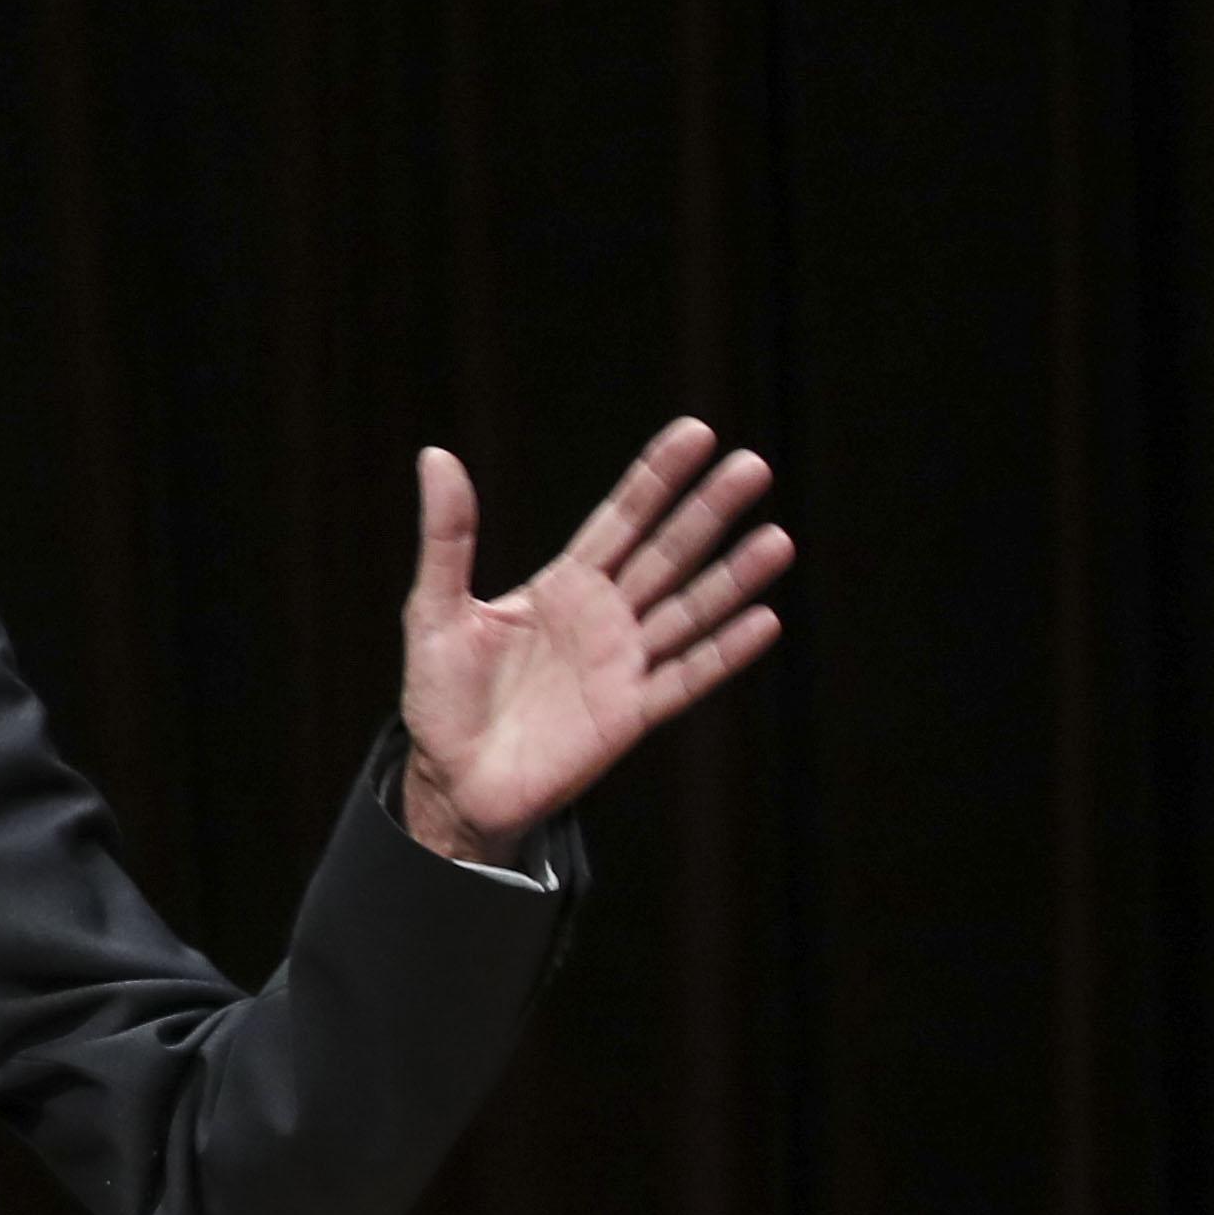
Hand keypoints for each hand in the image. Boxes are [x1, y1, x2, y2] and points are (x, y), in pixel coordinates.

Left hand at [398, 416, 791, 859]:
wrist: (452, 780)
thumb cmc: (440, 697)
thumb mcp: (436, 609)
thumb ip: (448, 537)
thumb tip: (436, 457)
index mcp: (562, 586)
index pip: (619, 519)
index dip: (656, 479)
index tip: (697, 433)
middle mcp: (603, 618)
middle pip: (666, 554)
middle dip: (706, 511)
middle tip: (753, 466)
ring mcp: (622, 664)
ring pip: (688, 611)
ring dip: (732, 578)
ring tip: (777, 540)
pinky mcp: (630, 713)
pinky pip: (685, 678)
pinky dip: (724, 653)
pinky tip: (764, 621)